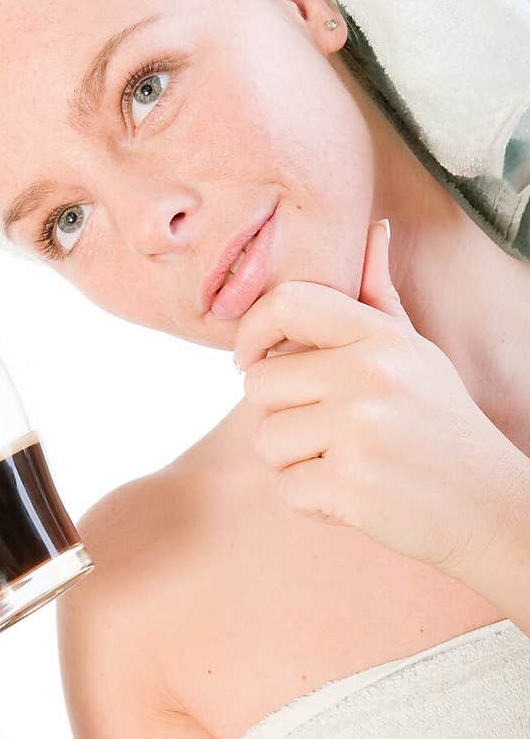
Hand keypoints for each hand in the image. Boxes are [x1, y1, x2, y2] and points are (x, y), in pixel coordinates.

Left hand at [232, 220, 524, 575]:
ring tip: (345, 464)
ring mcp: (359, 430)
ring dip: (294, 463)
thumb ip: (381, 300)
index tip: (251, 360)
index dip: (252, 333)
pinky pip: (286, 488)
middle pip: (259, 385)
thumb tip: (373, 232)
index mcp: (381, 337)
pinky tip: (352, 497)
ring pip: (266, 441)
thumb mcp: (418, 354)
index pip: (288, 303)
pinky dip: (311, 502)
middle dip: (278, 415)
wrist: (487, 505)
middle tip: (325, 434)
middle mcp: (369, 375)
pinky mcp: (350, 484)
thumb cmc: (441, 427)